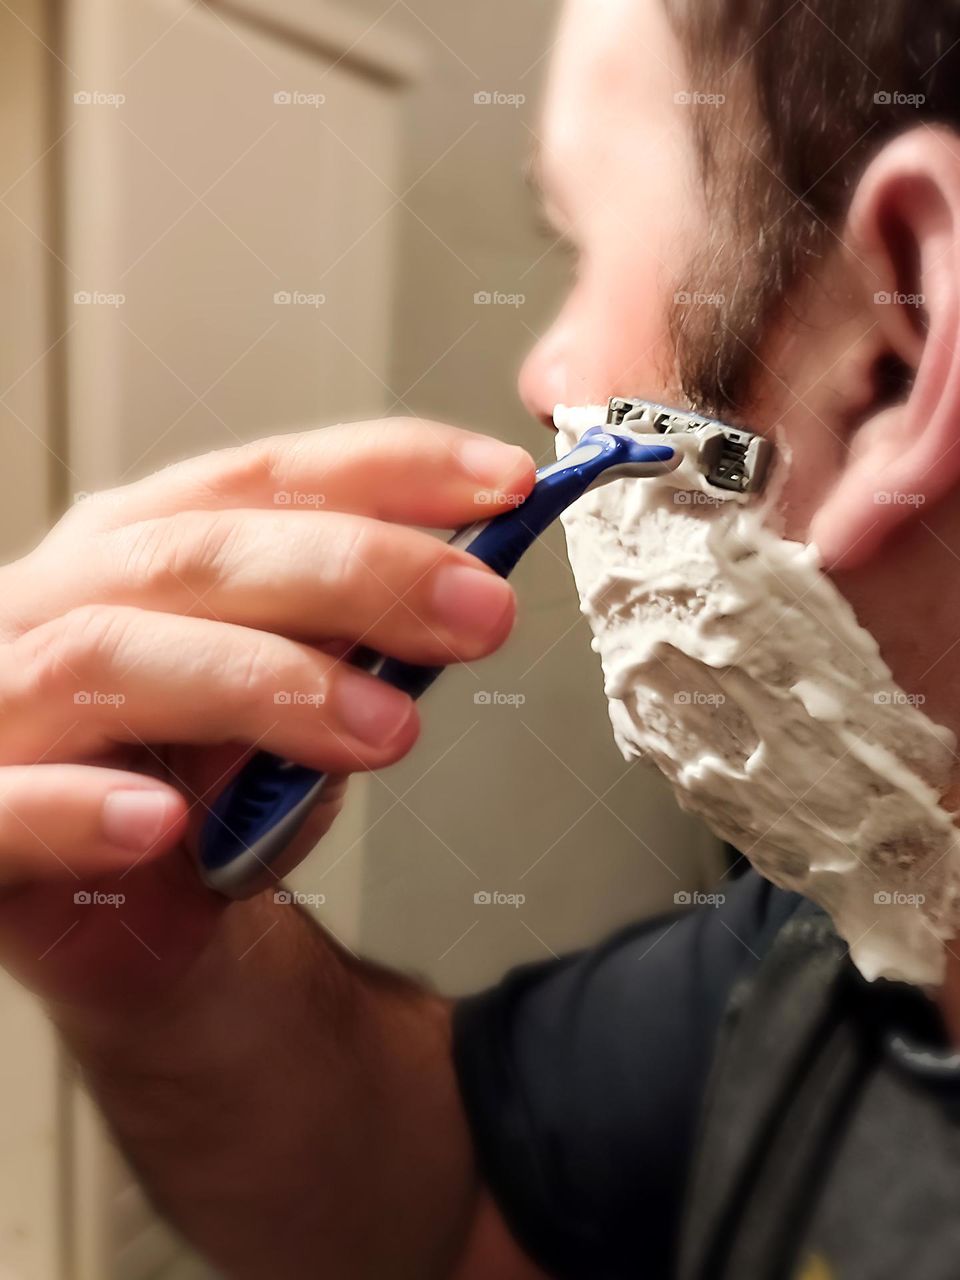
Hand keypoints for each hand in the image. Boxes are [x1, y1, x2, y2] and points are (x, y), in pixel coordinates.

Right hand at [0, 420, 532, 1008]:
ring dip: (260, 682)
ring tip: (382, 729)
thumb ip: (358, 641)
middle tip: (475, 611)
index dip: (386, 469)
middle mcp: (62, 601)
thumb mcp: (302, 701)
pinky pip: (5, 807)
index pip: (263, 480)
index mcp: (143, 550)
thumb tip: (465, 585)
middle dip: (353, 571)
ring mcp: (2, 701)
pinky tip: (163, 821)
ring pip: (108, 655)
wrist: (132, 929)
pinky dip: (81, 808)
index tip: (501, 483)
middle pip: (196, 553)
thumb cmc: (211, 794)